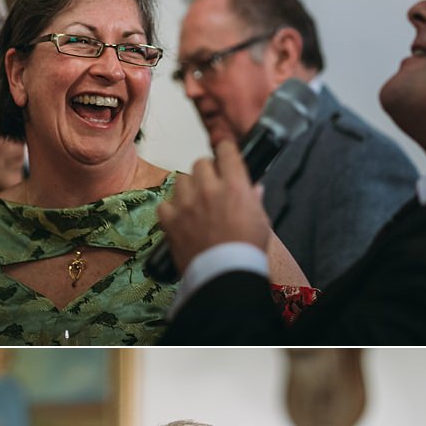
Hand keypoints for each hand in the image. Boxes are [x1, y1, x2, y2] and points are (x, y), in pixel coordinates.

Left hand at [157, 141, 270, 274]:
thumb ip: (254, 200)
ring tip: (194, 202)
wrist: (225, 274)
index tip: (224, 155)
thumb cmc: (246, 250)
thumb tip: (254, 188)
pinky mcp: (170, 221)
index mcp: (234, 186)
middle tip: (210, 185)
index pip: (226, 151)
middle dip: (206, 172)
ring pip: (181, 180)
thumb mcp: (261, 221)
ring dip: (188, 188)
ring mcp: (186, 204)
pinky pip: (164, 204)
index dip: (225, 151)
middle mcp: (208, 189)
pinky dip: (171, 209)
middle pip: (200, 163)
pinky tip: (179, 217)